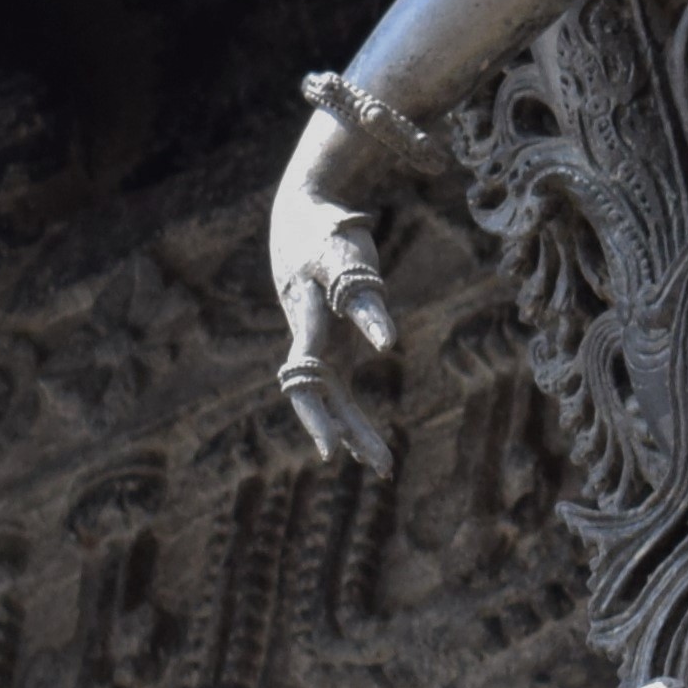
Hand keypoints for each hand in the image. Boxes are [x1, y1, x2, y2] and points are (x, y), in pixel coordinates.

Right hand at [269, 135, 397, 473]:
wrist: (299, 221)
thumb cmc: (327, 237)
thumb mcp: (345, 256)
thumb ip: (366, 302)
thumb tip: (388, 345)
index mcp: (308, 316)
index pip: (317, 362)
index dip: (336, 400)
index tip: (362, 412)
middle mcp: (308, 336)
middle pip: (317, 392)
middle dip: (341, 426)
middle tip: (368, 462)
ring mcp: (316, 344)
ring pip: (329, 399)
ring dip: (354, 432)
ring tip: (385, 467)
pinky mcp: (327, 347)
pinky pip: (336, 392)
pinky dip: (351, 420)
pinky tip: (368, 449)